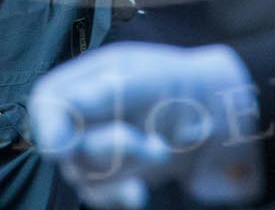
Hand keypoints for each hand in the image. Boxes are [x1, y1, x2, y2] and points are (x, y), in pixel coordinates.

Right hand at [29, 43, 262, 208]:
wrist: (227, 118)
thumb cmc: (185, 87)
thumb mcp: (143, 80)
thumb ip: (98, 96)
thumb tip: (53, 120)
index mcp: (87, 78)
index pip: (47, 102)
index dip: (47, 125)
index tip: (63, 148)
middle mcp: (87, 114)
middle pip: (65, 144)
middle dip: (109, 148)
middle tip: (150, 144)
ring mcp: (98, 148)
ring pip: (83, 174)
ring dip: (126, 168)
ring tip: (162, 151)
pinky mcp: (116, 177)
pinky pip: (101, 197)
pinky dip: (119, 196)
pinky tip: (139, 195)